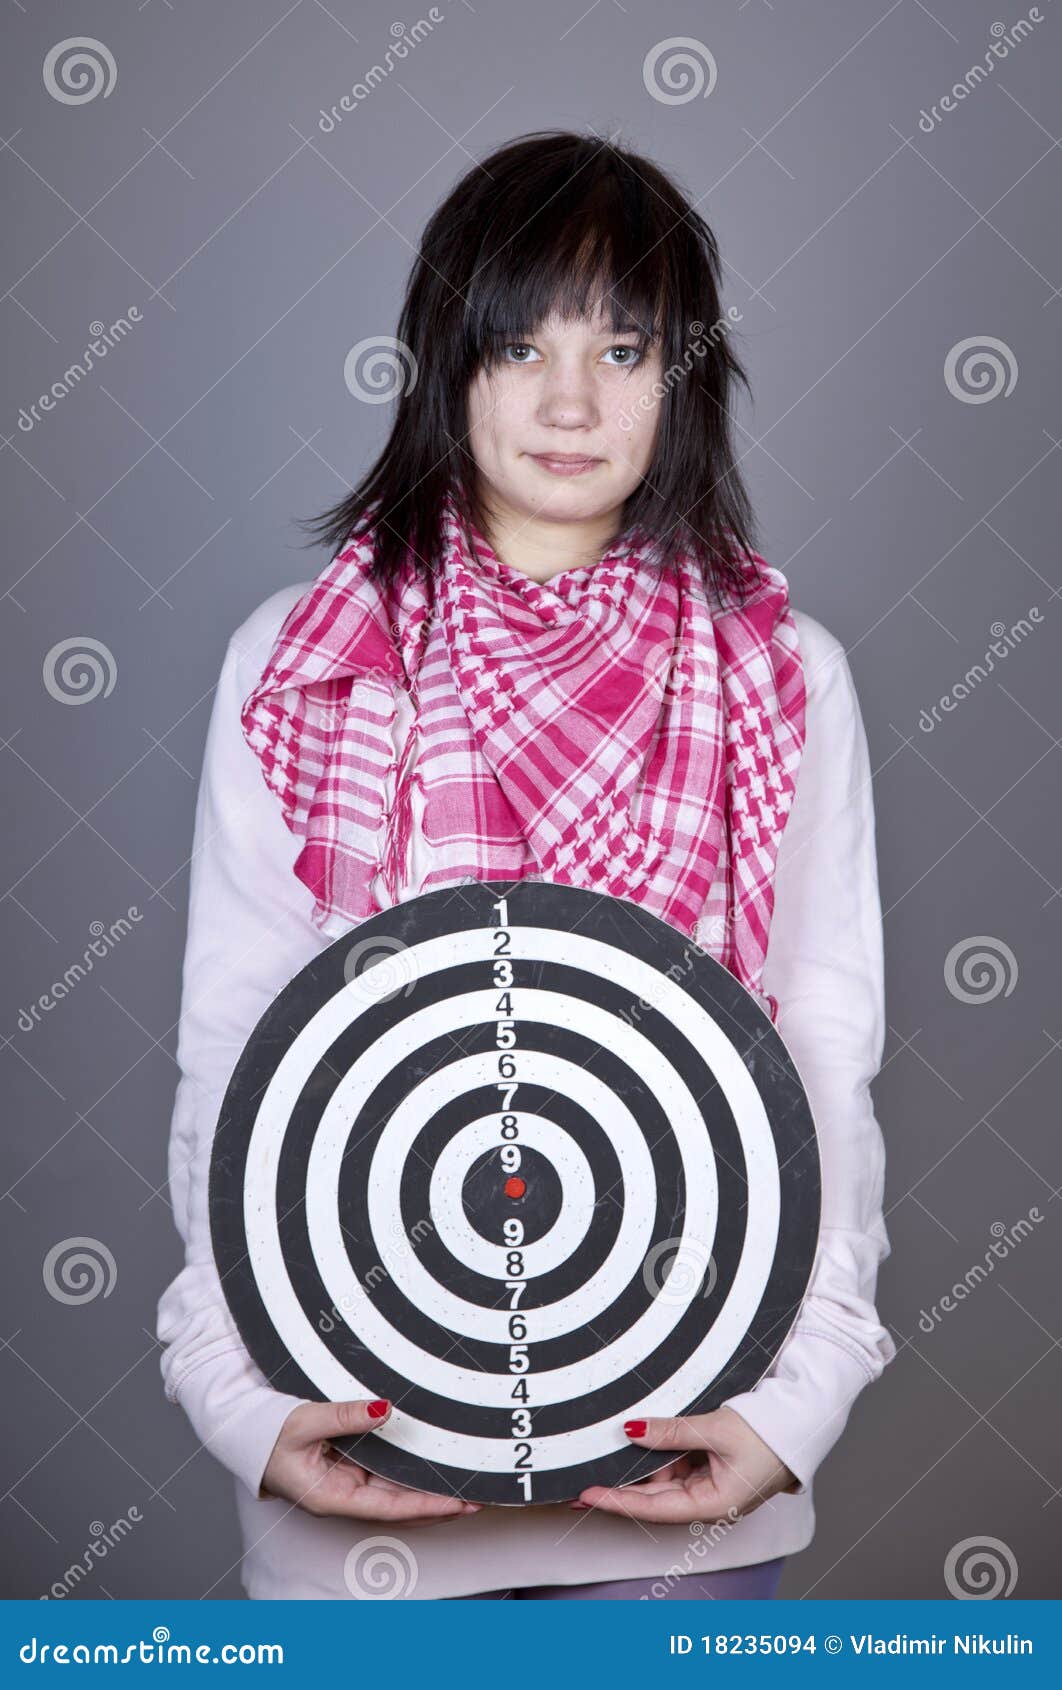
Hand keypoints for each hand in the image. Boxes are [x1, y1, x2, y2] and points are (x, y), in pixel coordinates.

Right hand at [260, 1398, 481, 1522]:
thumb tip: (384, 1409)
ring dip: (427, 1490)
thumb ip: (345, 1416)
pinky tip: (429, 1466)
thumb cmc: (264, 1435)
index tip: (459, 1504)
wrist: (240, 1433)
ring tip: (463, 1484)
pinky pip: (384, 1474)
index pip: (391, 1508)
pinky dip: (409, 1473)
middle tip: (477, 1499)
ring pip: (395, 1492)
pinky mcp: (346, 1468)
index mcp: (332, 1497)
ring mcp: (346, 1483)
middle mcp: (344, 1496)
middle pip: (400, 1507)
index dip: (428, 1507)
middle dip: (438, 1505)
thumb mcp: (304, 1422)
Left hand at [570, 1406, 799, 1523]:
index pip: (654, 1508)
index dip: (618, 1501)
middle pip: (654, 1496)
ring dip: (639, 1466)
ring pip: (663, 1478)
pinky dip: (657, 1453)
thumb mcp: (716, 1430)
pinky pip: (676, 1463)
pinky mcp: (711, 1468)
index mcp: (713, 1505)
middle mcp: (708, 1500)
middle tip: (582, 1478)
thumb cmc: (770, 1435)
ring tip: (606, 1452)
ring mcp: (709, 1484)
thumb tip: (631, 1431)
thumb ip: (672, 1432)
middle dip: (620, 1487)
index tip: (587, 1495)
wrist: (803, 1423)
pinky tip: (636, 1441)